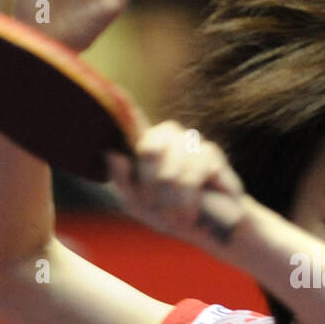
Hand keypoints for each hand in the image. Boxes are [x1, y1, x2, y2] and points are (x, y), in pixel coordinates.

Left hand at [107, 122, 247, 246]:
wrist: (211, 228)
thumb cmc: (170, 213)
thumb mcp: (138, 203)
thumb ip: (123, 180)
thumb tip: (113, 153)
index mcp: (144, 143)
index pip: (131, 121)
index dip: (124, 108)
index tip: (116, 95)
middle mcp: (167, 136)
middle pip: (149, 148)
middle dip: (150, 185)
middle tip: (154, 207)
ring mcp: (190, 142)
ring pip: (171, 169)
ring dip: (170, 199)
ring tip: (175, 215)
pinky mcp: (211, 153)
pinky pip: (192, 174)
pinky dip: (188, 199)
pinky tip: (190, 210)